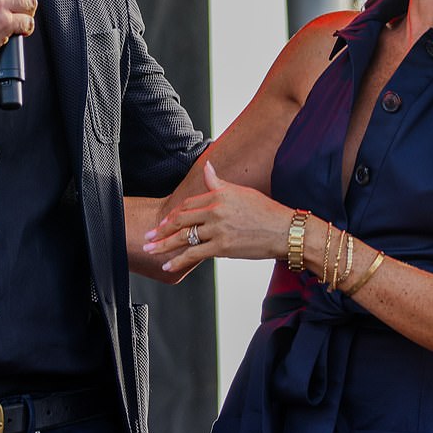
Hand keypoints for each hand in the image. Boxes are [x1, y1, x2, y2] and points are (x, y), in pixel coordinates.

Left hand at [142, 162, 292, 274]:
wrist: (284, 230)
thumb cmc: (266, 211)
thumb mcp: (241, 192)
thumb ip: (219, 183)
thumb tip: (208, 167)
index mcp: (219, 195)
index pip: (188, 204)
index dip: (173, 214)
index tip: (163, 221)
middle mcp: (215, 210)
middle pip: (180, 219)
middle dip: (161, 229)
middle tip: (148, 236)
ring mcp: (217, 229)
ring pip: (183, 237)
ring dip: (163, 245)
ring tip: (150, 250)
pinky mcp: (222, 247)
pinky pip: (194, 254)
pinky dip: (178, 261)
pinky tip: (168, 265)